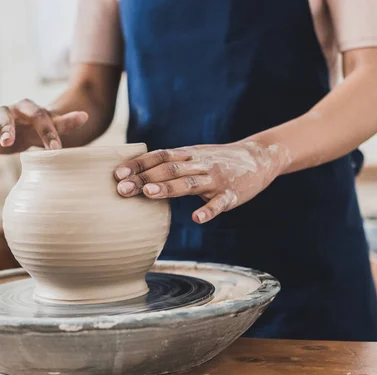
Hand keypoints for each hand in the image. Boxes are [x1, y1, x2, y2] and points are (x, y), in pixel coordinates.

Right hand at [0, 99, 87, 154]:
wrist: (21, 130)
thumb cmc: (37, 128)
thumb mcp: (51, 125)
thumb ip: (66, 122)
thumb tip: (86, 116)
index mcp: (28, 108)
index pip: (39, 116)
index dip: (47, 132)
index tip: (55, 151)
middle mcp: (9, 110)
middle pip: (7, 114)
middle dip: (7, 127)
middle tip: (9, 142)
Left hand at [113, 141, 289, 223]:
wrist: (259, 157)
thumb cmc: (217, 161)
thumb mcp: (193, 157)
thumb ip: (169, 165)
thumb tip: (135, 176)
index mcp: (188, 155)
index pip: (159, 156)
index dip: (139, 164)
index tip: (118, 174)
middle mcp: (199, 164)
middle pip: (169, 170)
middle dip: (145, 179)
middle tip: (122, 189)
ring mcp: (216, 179)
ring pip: (190, 183)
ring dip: (169, 188)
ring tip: (149, 193)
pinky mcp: (232, 195)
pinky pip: (219, 203)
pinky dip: (208, 210)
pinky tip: (196, 218)